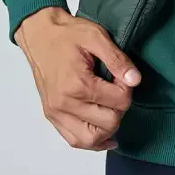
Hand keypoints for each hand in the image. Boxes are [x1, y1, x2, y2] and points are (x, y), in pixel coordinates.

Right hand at [14, 6, 141, 151]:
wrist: (39, 35)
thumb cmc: (67, 34)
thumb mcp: (96, 37)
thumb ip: (117, 60)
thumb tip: (135, 80)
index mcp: (77, 84)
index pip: (118, 102)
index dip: (127, 89)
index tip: (123, 76)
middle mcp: (64, 104)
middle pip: (108, 123)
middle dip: (120, 108)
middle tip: (117, 90)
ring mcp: (56, 113)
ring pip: (90, 140)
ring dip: (107, 128)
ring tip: (111, 109)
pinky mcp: (52, 116)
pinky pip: (73, 140)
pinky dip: (92, 140)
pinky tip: (104, 132)